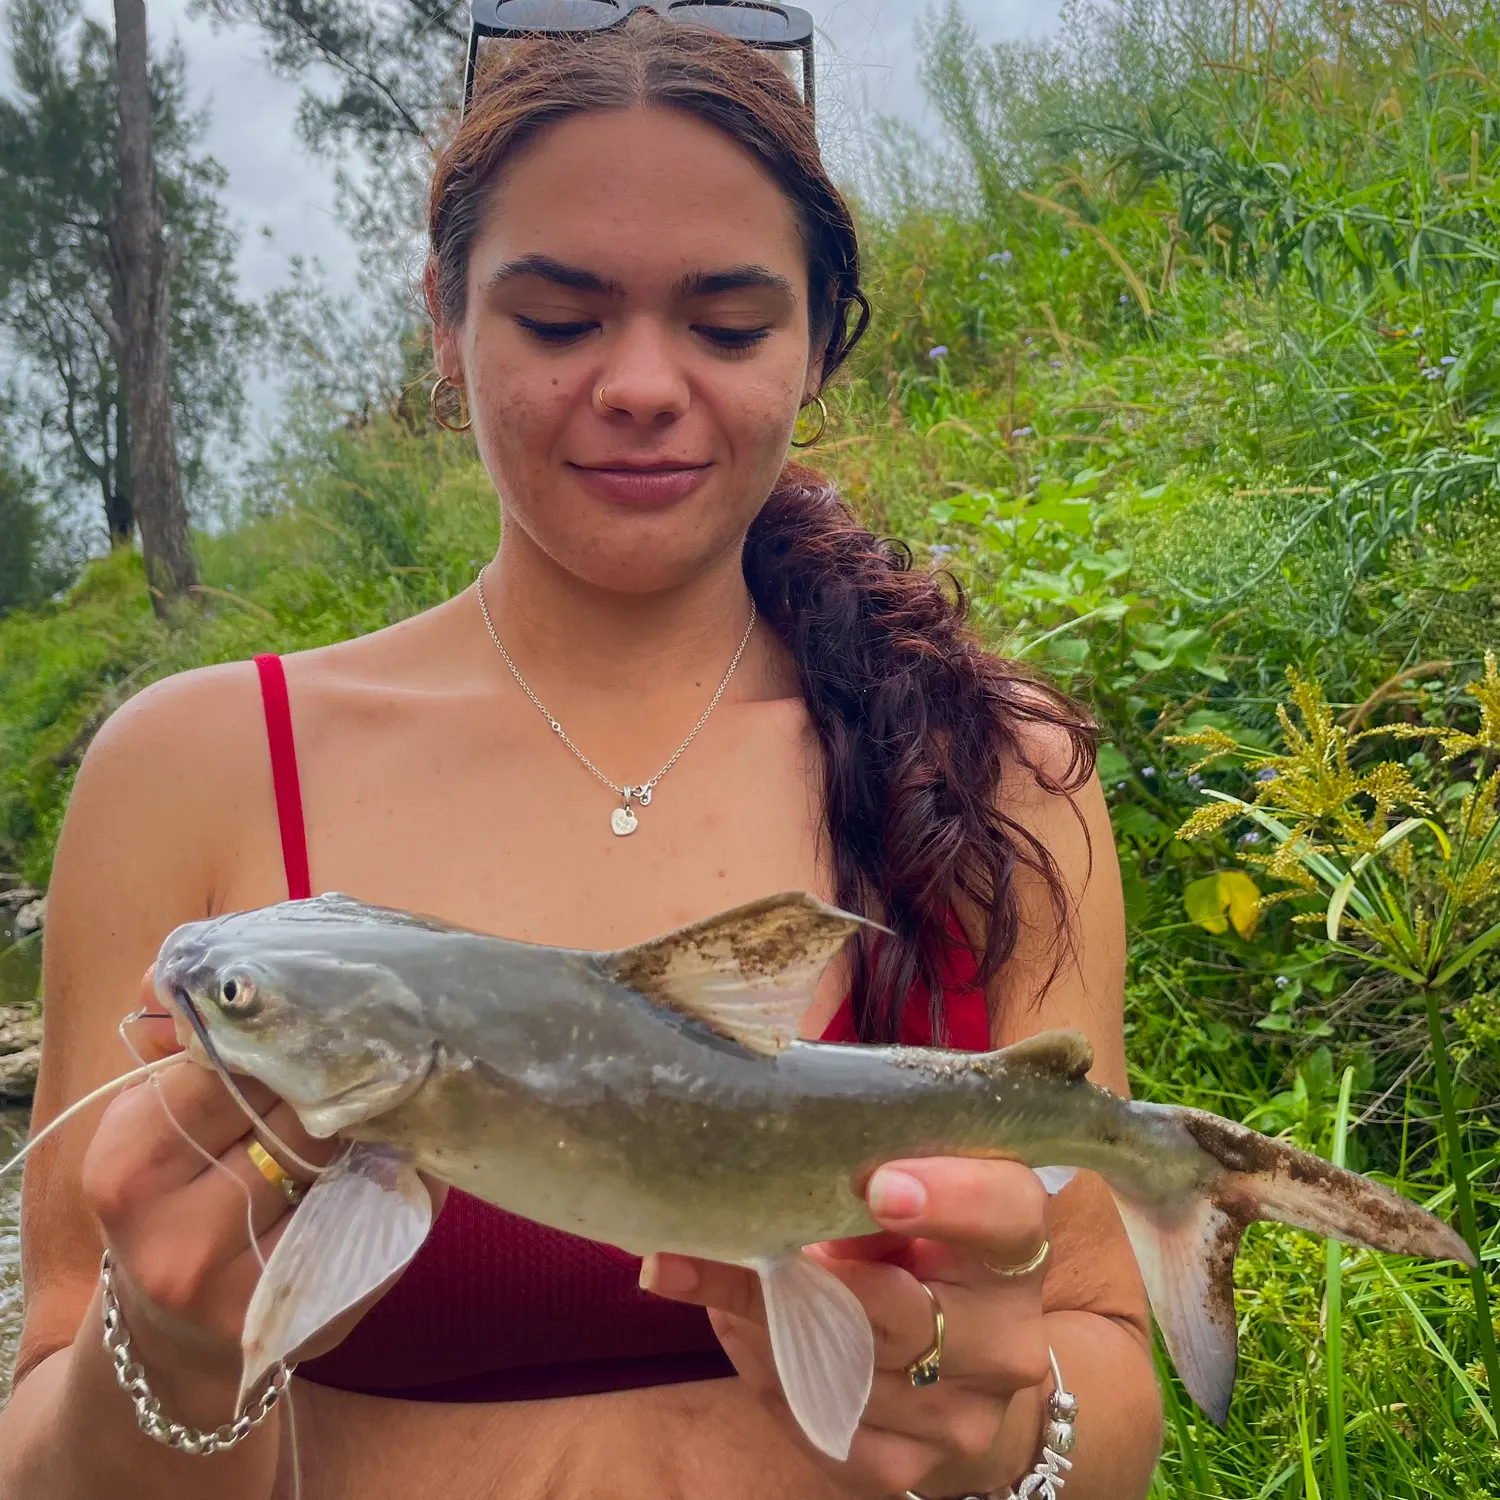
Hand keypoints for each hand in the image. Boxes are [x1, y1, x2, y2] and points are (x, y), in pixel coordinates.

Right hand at [79, 968, 355, 1412]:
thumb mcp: (152, 1120)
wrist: (175, 1338)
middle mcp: (176, 1236)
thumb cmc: (174, 1197)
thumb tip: (198, 966)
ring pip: (341, 1161)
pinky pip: (377, 1215)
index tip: (318, 1013)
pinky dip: (399, 1172)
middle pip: (293, 1114)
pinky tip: (405, 1148)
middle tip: (379, 1039)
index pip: (225, 1069)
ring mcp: (244, 1286)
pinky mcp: (307, 1316)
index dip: (280, 1036)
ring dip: (373, 1117)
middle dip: (336, 1074)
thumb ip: (179, 1045)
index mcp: (126, 1167)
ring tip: (393, 1087)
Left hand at [640, 1158, 1051, 1498]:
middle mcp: (1007, 1336)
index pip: (1006, 1214)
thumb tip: (771, 1136)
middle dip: (807, 1275)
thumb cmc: (923, 1245)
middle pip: (901, 1312)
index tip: (879, 1186)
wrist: (963, 1367)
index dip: (950, 1198)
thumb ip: (872, 1167)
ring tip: (703, 1270)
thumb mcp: (918, 1191)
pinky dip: (764, 1370)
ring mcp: (964, 1413)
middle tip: (732, 1234)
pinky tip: (738, 1326)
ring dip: (759, 1320)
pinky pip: (819, 1421)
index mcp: (1015, 1244)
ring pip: (843, 1371)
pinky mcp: (912, 1466)